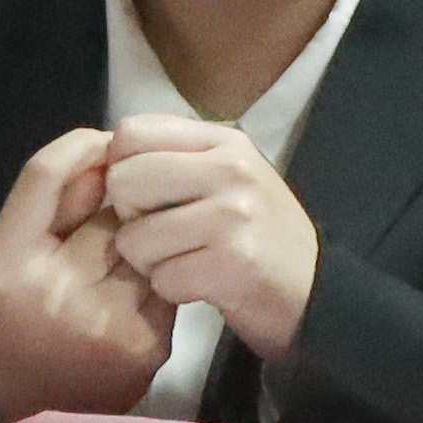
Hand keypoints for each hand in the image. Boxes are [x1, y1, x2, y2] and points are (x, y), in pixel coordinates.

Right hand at [0, 127, 171, 421]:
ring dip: (149, 239)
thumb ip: (53, 200)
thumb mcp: (15, 255)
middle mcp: (56, 291)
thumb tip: (110, 143)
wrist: (41, 409)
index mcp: (8, 264)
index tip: (103, 147)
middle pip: (112, 208)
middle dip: (122, 205)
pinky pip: (170, 278)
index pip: (44, 174)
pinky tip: (145, 292)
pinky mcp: (149, 343)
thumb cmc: (25, 317)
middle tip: (114, 223)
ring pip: (150, 240)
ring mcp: (107, 320)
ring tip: (125, 264)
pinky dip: (164, 275)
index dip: (82, 149)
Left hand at [99, 112, 323, 365]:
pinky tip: (202, 284)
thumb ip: (178, 157)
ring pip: (134, 237)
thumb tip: (108, 151)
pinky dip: (173, 290)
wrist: (314, 289)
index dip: (124, 168)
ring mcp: (234, 214)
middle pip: (124, 181)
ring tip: (186, 260)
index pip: (131, 132)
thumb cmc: (256, 233)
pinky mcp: (233, 263)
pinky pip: (161, 279)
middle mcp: (231, 168)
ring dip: (150, 262)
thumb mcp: (228, 176)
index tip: (148, 195)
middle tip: (165, 234)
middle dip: (130, 218)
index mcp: (225, 141)